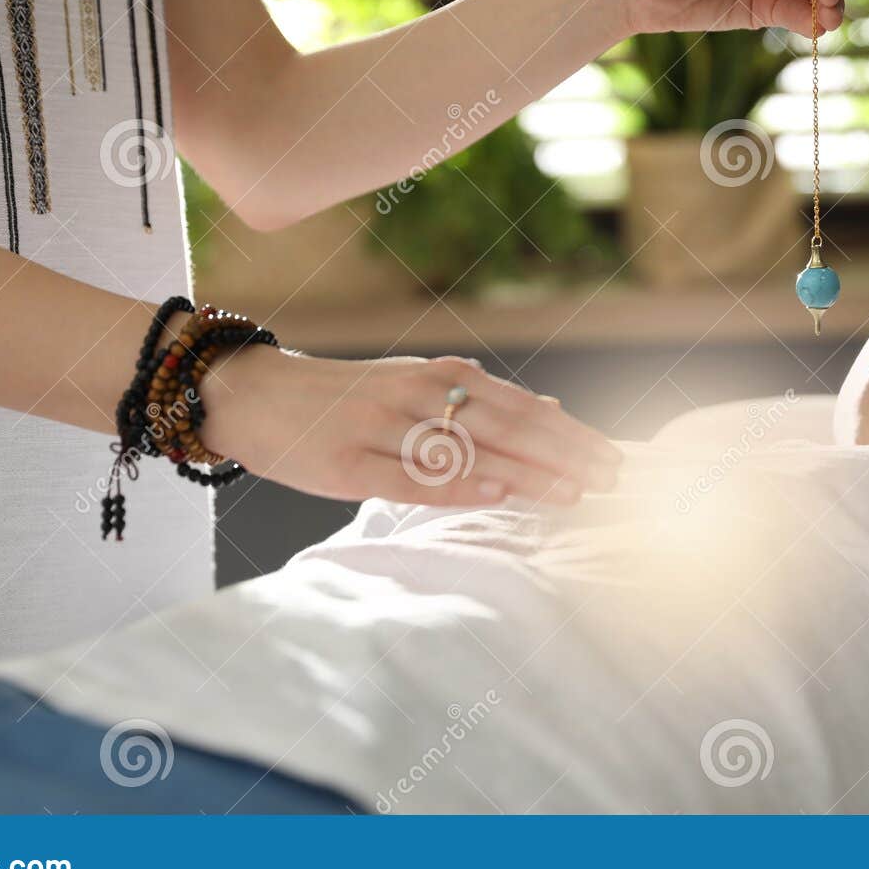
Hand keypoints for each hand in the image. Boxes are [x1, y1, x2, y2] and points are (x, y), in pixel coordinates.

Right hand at [199, 348, 621, 506]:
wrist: (254, 395)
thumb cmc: (346, 399)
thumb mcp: (416, 386)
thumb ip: (481, 400)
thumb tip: (555, 406)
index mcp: (438, 376)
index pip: (519, 406)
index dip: (569, 434)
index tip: (614, 458)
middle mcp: (417, 394)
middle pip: (505, 425)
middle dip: (564, 453)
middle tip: (612, 479)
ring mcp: (382, 428)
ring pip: (467, 449)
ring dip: (526, 470)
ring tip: (575, 491)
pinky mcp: (349, 464)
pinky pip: (412, 476)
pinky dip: (458, 482)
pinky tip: (498, 491)